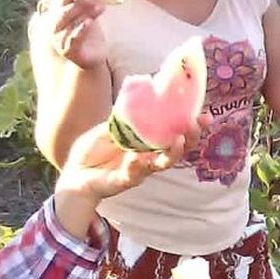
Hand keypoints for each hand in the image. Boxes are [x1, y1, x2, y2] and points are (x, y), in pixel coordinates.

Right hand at [31, 0, 107, 68]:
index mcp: (53, 15)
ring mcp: (58, 40)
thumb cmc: (87, 31)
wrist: (91, 56)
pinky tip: (91, 21)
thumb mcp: (86, 12)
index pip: (56, 2)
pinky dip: (81, 29)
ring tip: (98, 5)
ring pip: (67, 24)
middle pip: (61, 12)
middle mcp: (52, 27)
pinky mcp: (68, 51)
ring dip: (82, 13)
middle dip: (75, 3)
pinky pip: (73, 38)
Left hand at [50, 120, 199, 238]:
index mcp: (147, 143)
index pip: (175, 133)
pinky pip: (133, 174)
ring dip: (172, 153)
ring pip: (162, 164)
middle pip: (177, 150)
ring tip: (178, 140)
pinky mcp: (123, 181)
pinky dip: (137, 166)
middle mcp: (148, 157)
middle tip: (195, 126)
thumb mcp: (109, 127)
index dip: (191, 125)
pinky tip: (137, 157)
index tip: (205, 115)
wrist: (74, 174)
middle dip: (190, 139)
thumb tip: (139, 97)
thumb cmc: (94, 150)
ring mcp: (138, 170)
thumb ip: (124, 118)